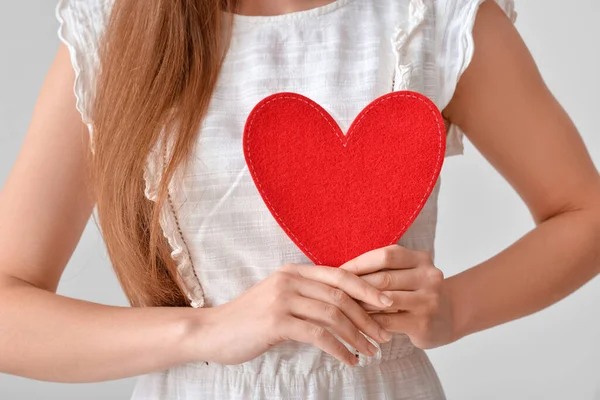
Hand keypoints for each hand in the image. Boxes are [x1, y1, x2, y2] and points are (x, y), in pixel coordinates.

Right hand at [199, 263, 393, 365]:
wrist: (213, 331)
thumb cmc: (250, 318)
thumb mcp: (280, 298)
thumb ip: (307, 296)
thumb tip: (343, 308)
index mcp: (294, 271)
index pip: (341, 275)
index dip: (368, 289)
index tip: (389, 304)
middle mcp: (290, 279)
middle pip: (341, 295)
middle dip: (368, 317)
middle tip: (384, 336)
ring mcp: (283, 299)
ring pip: (333, 315)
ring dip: (357, 336)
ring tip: (371, 352)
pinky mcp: (277, 321)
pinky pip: (318, 335)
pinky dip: (339, 349)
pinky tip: (349, 360)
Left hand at [340, 245, 455, 348]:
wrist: (451, 316)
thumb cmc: (417, 291)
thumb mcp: (408, 272)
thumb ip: (383, 268)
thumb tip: (340, 270)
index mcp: (421, 258)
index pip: (385, 256)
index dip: (359, 263)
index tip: (337, 271)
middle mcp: (429, 276)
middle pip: (383, 278)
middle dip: (355, 285)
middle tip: (333, 291)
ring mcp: (429, 300)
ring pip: (383, 300)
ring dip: (359, 304)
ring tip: (340, 306)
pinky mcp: (424, 323)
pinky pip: (387, 321)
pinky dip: (368, 322)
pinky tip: (355, 323)